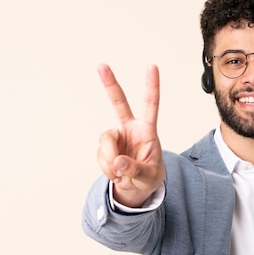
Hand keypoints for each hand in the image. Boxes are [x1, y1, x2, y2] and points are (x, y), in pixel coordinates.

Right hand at [96, 64, 164, 206]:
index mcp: (147, 130)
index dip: (151, 86)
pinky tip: (116, 175)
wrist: (136, 189)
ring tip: (121, 175)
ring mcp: (116, 137)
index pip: (151, 105)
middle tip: (101, 65)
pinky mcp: (105, 148)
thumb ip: (135, 169)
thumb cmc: (149, 177)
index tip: (152, 66)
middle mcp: (130, 128)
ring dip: (110, 160)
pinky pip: (101, 157)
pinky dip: (107, 169)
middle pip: (118, 103)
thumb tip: (118, 162)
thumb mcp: (149, 176)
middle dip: (110, 84)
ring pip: (105, 142)